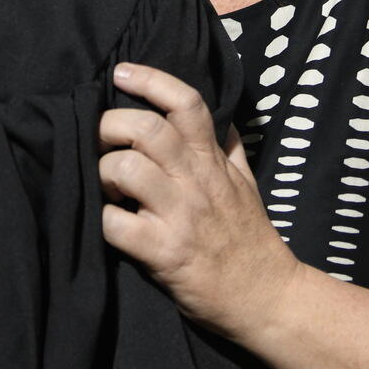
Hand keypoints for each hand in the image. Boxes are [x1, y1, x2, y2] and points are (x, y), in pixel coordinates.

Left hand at [99, 62, 302, 341]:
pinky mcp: (163, 253)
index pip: (186, 103)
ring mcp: (180, 217)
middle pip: (146, 129)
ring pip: (124, 170)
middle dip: (110, 127)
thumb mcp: (247, 184)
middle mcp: (197, 182)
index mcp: (214, 161)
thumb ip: (230, 148)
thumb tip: (220, 117)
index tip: (122, 72)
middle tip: (103, 142)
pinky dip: (104, 221)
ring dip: (104, 175)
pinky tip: (114, 226)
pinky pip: (115, 224)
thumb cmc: (250, 238)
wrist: (266, 297)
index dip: (150, 79)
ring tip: (109, 189)